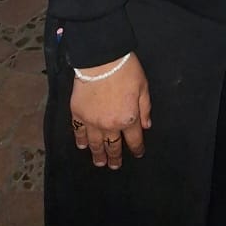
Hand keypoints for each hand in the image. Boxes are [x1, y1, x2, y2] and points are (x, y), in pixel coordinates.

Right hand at [70, 54, 151, 168]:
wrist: (101, 59)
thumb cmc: (126, 69)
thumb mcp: (143, 86)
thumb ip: (145, 108)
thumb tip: (146, 126)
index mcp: (128, 118)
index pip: (134, 139)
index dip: (136, 148)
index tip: (138, 154)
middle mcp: (110, 125)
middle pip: (113, 146)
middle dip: (115, 157)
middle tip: (115, 166)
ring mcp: (92, 121)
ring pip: (96, 144)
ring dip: (98, 155)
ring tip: (99, 163)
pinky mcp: (78, 114)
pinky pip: (79, 132)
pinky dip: (81, 140)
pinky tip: (83, 146)